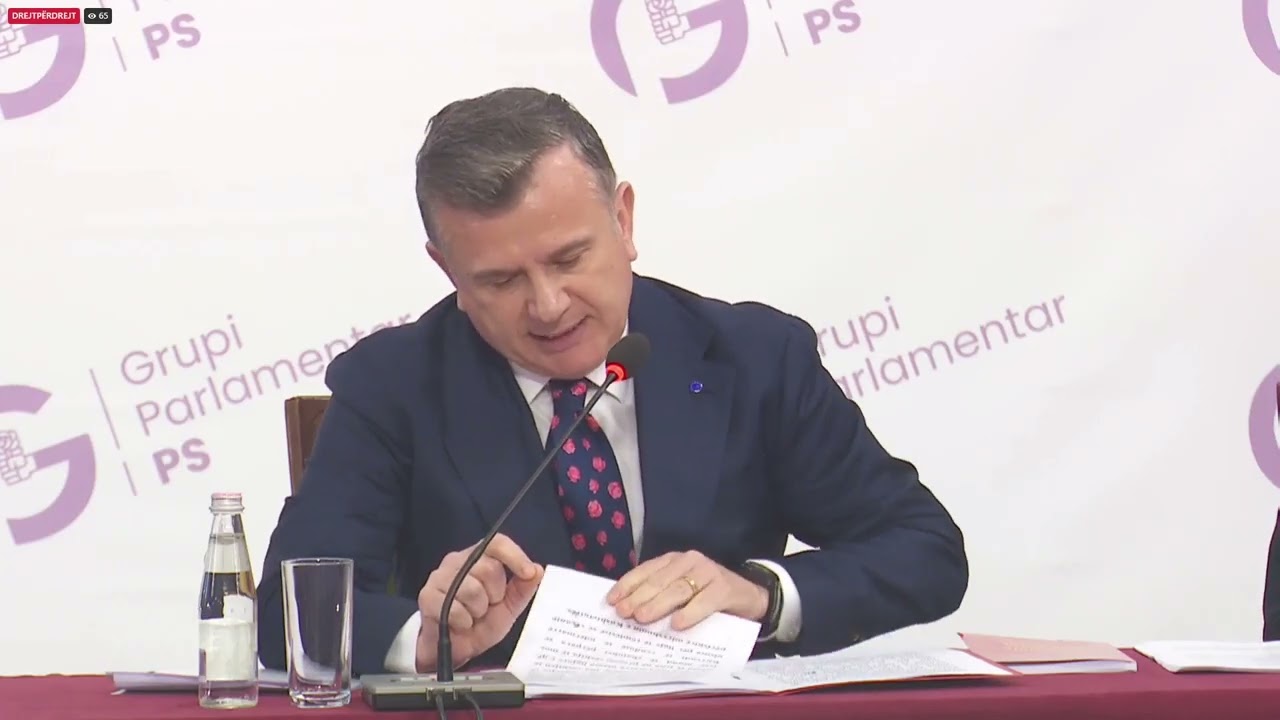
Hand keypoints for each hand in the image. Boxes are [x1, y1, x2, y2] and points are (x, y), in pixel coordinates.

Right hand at [415, 533, 543, 672]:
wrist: (456, 649)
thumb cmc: (480, 623)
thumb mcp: (508, 607)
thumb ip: (523, 589)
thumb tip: (537, 570)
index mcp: (478, 558)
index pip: (496, 543)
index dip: (515, 555)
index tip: (527, 573)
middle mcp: (456, 561)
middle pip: (488, 568)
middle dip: (495, 594)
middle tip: (487, 606)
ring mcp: (439, 577)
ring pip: (472, 589)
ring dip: (478, 611)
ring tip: (472, 616)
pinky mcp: (427, 596)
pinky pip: (454, 608)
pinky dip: (463, 621)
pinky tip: (460, 624)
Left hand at [605, 550, 767, 630]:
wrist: (749, 596)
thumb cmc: (708, 596)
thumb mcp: (682, 591)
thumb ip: (660, 594)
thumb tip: (628, 610)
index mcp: (674, 560)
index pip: (646, 570)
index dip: (627, 585)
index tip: (611, 601)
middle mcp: (689, 561)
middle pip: (659, 580)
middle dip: (639, 597)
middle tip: (624, 614)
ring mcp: (709, 572)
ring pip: (679, 589)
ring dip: (658, 604)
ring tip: (642, 619)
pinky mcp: (725, 587)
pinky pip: (705, 601)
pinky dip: (690, 613)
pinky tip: (677, 624)